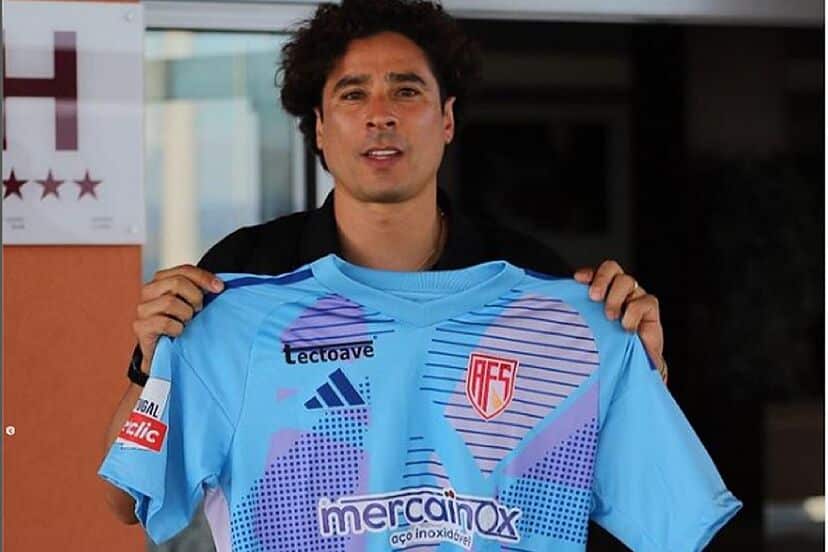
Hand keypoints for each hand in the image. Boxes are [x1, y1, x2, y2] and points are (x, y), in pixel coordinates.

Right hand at [132, 265, 222, 371]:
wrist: (165, 352)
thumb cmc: (180, 324)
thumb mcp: (193, 303)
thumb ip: (202, 290)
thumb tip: (219, 285)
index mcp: (162, 280)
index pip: (184, 270)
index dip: (204, 277)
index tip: (219, 288)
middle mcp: (149, 291)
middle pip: (178, 282)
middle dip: (195, 297)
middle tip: (198, 310)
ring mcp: (143, 309)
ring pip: (170, 301)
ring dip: (186, 314)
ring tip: (187, 322)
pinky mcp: (141, 326)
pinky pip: (163, 322)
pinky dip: (177, 328)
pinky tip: (178, 332)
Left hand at [574, 260, 666, 382]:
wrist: (630, 366)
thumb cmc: (606, 347)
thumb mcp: (586, 330)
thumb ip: (573, 318)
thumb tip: (547, 311)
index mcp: (600, 291)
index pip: (594, 272)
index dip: (587, 273)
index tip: (578, 280)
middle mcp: (617, 290)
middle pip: (612, 268)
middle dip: (601, 278)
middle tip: (594, 297)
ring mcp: (634, 298)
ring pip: (627, 281)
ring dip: (615, 297)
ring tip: (610, 317)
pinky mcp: (649, 310)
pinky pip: (645, 301)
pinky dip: (633, 312)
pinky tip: (626, 327)